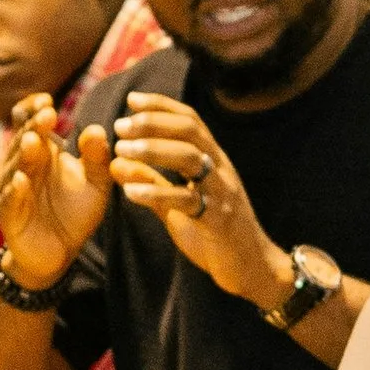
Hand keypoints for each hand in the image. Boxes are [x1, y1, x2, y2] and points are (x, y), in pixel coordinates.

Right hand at [0, 94, 112, 290]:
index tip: (49, 102)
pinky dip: (14, 191)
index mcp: (40, 153)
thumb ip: (97, 159)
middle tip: (49, 115)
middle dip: (34, 127)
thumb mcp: (95, 184)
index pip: (29, 123)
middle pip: (22, 140)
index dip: (34, 111)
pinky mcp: (10, 215)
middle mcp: (22, 166)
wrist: (61, 252)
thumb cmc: (75, 212)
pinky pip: (9, 200)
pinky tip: (21, 181)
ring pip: (13, 166)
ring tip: (34, 141)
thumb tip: (96, 129)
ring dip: (22, 154)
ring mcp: (12, 189)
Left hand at [107, 93, 286, 306]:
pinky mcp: (218, 220)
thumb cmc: (215, 234)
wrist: (251, 268)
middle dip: (153, 123)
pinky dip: (157, 193)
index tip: (132, 100)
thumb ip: (152, 182)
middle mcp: (221, 170)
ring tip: (121, 150)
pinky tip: (130, 192)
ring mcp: (222, 193)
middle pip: (190, 132)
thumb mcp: (179, 204)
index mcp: (215, 161)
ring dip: (153, 150)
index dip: (162, 106)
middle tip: (121, 126)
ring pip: (190, 158)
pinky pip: (187, 201)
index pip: (190, 121)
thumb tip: (117, 162)